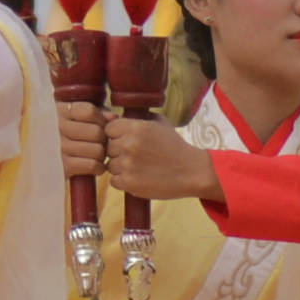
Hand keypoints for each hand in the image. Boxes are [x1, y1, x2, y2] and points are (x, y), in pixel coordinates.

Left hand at [92, 108, 219, 205]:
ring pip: (110, 165)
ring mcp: (127, 165)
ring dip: (120, 167)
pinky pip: (113, 180)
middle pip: (108, 147)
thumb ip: (137, 118)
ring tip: (138, 167)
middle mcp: (129, 145)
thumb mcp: (159, 123)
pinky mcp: (129, 183)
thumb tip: (114, 116)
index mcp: (135, 128)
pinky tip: (137, 177)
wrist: (191, 171)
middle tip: (135, 156)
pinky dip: (123, 181)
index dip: (116, 135)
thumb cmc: (175, 146)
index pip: (108, 129)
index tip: (125, 140)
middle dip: (118, 151)